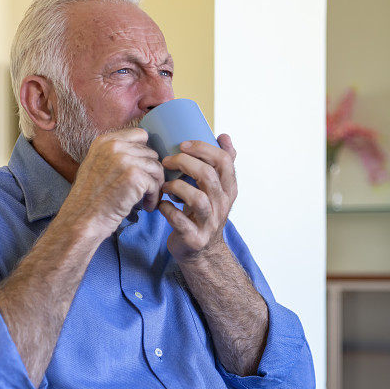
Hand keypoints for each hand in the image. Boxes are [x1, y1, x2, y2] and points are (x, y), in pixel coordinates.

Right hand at [56, 128, 164, 238]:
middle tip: (146, 189)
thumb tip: (141, 153)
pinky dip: (154, 197)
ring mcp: (125, 160)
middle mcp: (115, 146)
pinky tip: (147, 206)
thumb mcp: (95, 165)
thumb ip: (115, 154)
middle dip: (151, 172)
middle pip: (150, 153)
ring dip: (155, 185)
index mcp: (105, 141)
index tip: (142, 169)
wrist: (82, 219)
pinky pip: (156, 184)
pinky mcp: (134, 176)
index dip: (144, 153)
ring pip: (156, 167)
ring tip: (148, 198)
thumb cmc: (89, 198)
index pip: (140, 135)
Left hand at [159, 134, 237, 261]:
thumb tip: (224, 136)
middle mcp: (222, 205)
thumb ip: (221, 164)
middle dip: (185, 163)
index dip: (203, 149)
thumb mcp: (217, 189)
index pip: (224, 161)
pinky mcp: (194, 237)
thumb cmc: (204, 213)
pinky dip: (167, 209)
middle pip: (208, 176)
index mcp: (228, 189)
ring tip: (164, 185)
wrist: (202, 252)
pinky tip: (161, 205)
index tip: (183, 144)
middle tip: (167, 161)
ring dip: (176, 187)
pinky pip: (180, 220)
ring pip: (197, 199)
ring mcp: (209, 222)